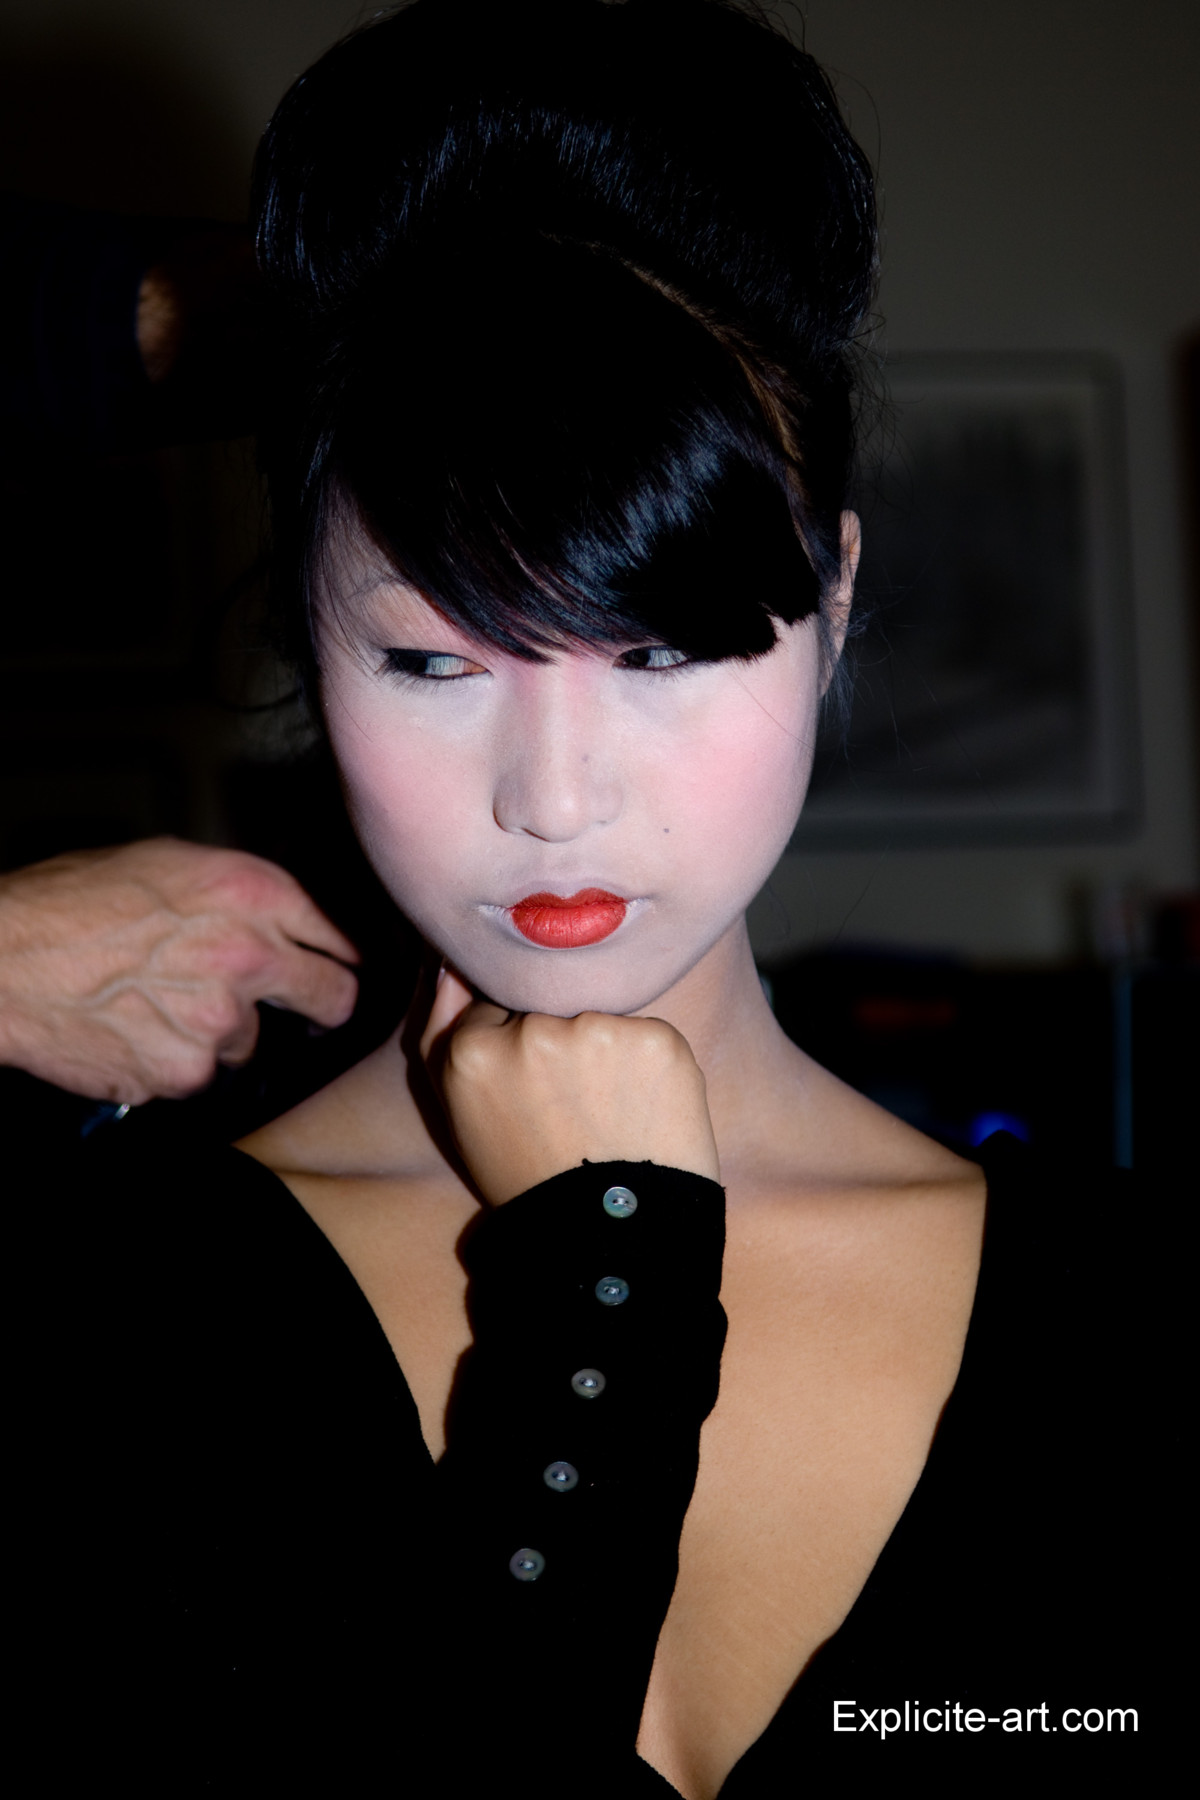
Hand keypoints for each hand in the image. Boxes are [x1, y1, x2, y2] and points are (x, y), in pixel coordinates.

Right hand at [0, 839, 358, 1102]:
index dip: (340, 955)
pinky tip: (135, 1031)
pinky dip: (173, 1061)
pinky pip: (198, 1073)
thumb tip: (279, 919)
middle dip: (322, 1004)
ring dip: (218, 1032)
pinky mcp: (185, 1073)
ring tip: (158, 1004)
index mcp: (250, 894)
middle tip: (306, 1008)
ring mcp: (220, 1023)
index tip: (340, 966)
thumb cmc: (71, 904)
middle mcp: (248, 958)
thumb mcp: (169, 864)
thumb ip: (238, 895)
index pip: (337, 935)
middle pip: (333, 998)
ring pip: (248, 1041)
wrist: (5, 962)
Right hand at [419, 967, 719, 1205]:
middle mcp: (532, 1033)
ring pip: (599, 1013)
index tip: (534, 1093)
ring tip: (609, 1112)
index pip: (496, 1007)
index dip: (518, 1049)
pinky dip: (649, 1065)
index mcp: (474, 1052)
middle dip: (561, 1042)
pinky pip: (647, 1033)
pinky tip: (643, 1109)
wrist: (611, 1235)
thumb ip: (444, 1028)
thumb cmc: (530, 1175)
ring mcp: (598, 1032)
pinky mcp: (655, 1040)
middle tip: (576, 1108)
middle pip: (548, 1004)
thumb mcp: (461, 1111)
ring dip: (605, 1049)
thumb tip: (451, 959)